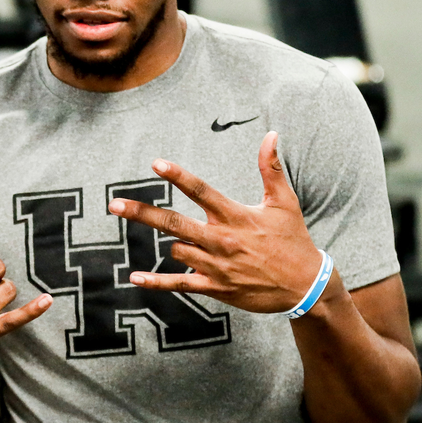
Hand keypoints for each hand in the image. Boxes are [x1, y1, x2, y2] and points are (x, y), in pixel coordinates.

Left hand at [112, 130, 324, 312]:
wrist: (307, 286)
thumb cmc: (294, 240)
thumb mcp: (285, 202)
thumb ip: (271, 168)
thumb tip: (271, 135)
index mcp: (236, 215)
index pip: (201, 191)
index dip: (178, 176)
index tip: (155, 164)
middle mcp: (222, 239)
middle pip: (174, 223)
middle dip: (142, 213)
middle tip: (114, 204)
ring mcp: (216, 265)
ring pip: (177, 249)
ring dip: (172, 243)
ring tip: (186, 240)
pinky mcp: (215, 287)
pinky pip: (179, 283)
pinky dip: (156, 282)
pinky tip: (134, 278)